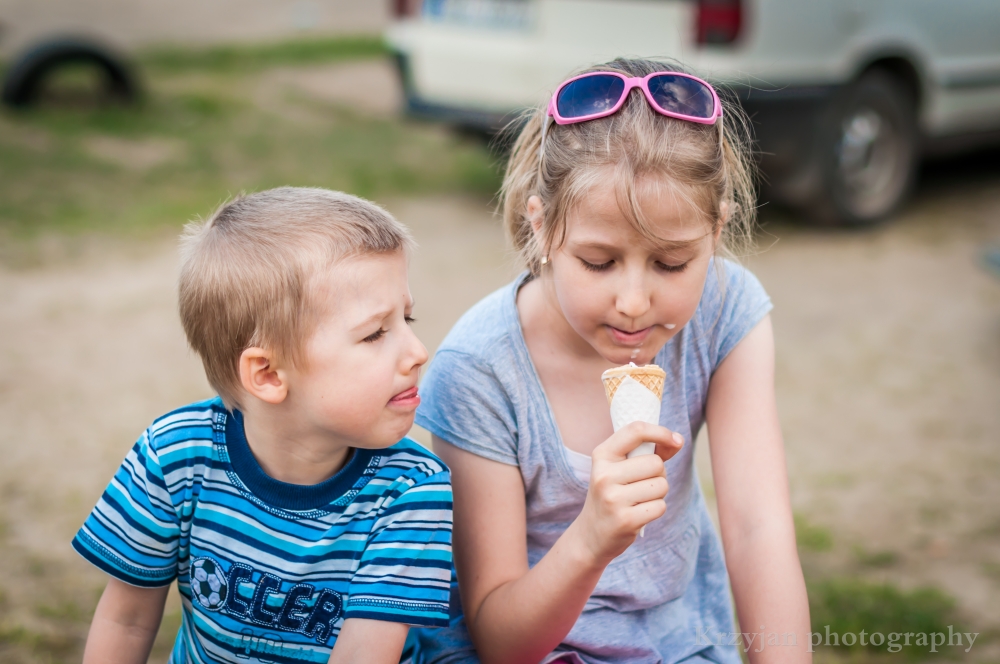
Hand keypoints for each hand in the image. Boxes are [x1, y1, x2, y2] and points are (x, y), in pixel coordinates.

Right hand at [572, 421, 682, 564]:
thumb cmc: (612, 495)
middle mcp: (604, 475)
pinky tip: (639, 514)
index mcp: (602, 455)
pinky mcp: (625, 520)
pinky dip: (656, 509)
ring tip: (639, 500)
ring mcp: (613, 498)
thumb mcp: (619, 469)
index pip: (636, 430)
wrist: (591, 534)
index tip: (675, 440)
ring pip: (660, 485)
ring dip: (658, 494)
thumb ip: (647, 453)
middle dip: (659, 474)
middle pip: (656, 463)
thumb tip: (678, 441)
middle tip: (642, 485)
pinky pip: (660, 506)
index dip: (661, 432)